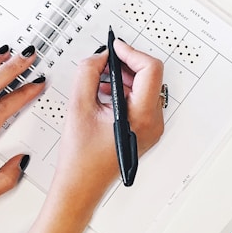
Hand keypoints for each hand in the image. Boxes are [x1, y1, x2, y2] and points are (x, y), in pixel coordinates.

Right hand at [53, 39, 164, 204]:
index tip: (115, 47)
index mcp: (142, 117)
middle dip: (127, 64)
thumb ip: (88, 73)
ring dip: (124, 77)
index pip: (150, 70)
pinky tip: (105, 94)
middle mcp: (153, 123)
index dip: (131, 53)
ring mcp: (152, 128)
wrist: (81, 185)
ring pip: (145, 88)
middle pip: (150, 77)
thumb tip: (100, 57)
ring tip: (100, 80)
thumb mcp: (78, 106)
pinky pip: (141, 101)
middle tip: (105, 61)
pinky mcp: (145, 130)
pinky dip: (124, 91)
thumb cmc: (81, 158)